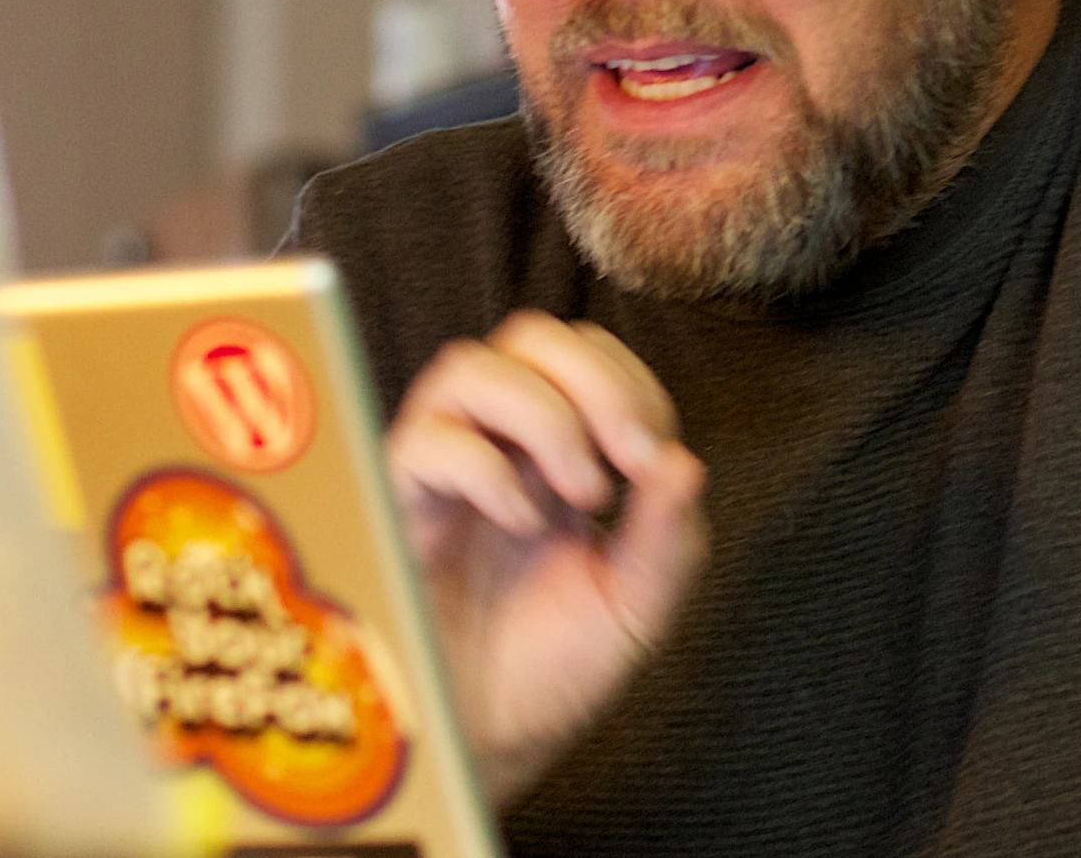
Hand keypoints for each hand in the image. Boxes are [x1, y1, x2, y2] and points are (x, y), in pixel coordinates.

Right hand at [386, 311, 706, 803]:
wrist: (486, 744)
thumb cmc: (550, 668)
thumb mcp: (636, 606)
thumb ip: (667, 537)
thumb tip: (684, 463)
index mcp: (559, 450)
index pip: (590, 356)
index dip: (631, 387)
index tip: (653, 462)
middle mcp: (498, 443)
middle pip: (532, 335)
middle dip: (595, 379)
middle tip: (625, 458)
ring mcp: (443, 471)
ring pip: (470, 366)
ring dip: (545, 414)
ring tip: (579, 492)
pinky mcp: (396, 508)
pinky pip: (423, 441)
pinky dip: (485, 467)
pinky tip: (521, 521)